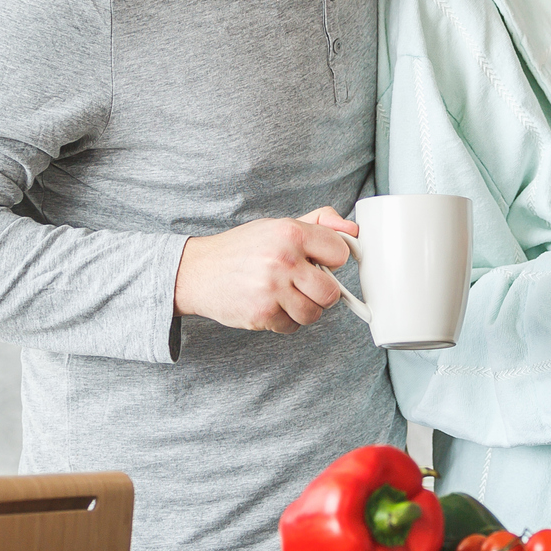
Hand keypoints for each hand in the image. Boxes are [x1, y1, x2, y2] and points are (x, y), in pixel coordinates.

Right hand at [173, 206, 359, 332]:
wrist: (197, 271)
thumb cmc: (242, 249)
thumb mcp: (278, 225)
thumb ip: (319, 223)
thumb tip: (353, 229)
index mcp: (290, 232)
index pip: (340, 251)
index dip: (332, 260)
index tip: (320, 262)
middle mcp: (283, 259)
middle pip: (331, 292)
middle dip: (321, 292)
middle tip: (303, 285)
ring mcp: (272, 289)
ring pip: (314, 313)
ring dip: (303, 309)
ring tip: (285, 295)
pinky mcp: (262, 313)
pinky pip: (292, 327)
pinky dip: (284, 320)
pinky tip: (270, 305)